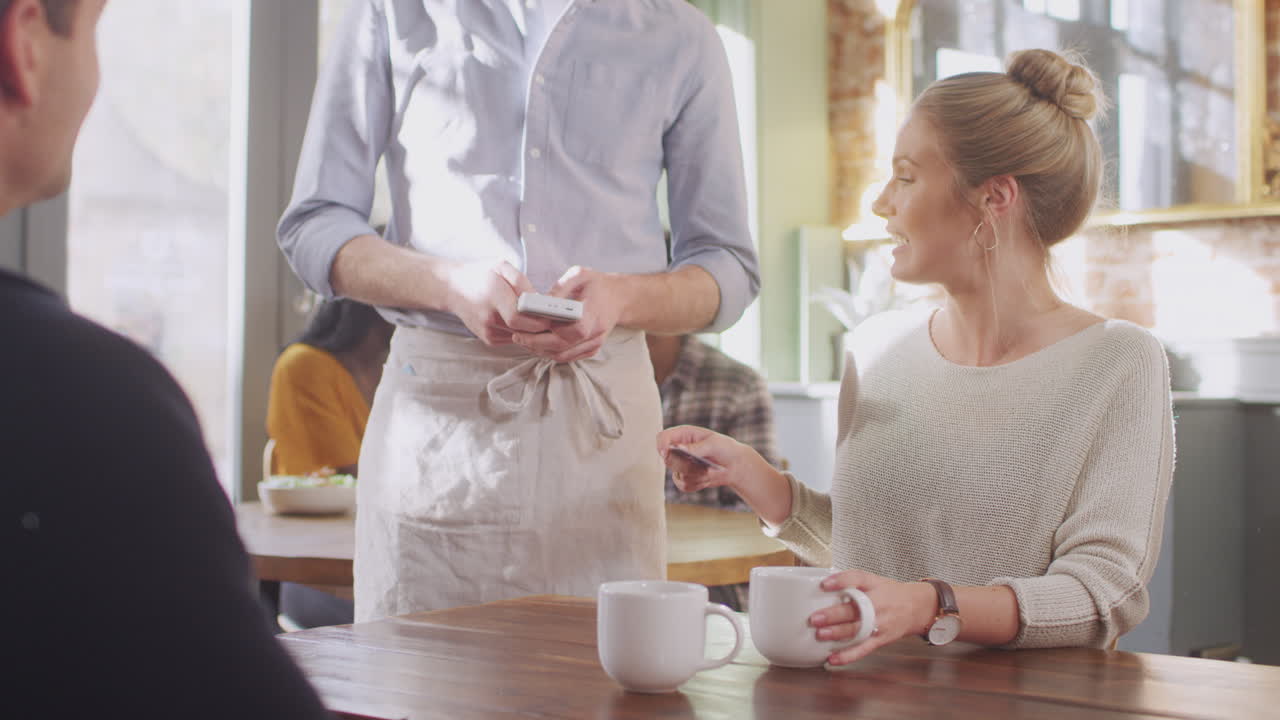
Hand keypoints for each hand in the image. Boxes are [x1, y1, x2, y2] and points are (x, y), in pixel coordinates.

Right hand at [445, 260, 551, 344]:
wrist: (451, 288)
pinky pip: (513, 338)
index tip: (554, 312)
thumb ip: (521, 282)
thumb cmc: (480, 274)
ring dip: (533, 329)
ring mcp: (487, 332)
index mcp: (492, 296)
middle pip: (524, 330)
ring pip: (521, 336)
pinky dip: (522, 331)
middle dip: (542, 325)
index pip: (519, 317)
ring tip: (540, 316)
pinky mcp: (488, 340)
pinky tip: (523, 320)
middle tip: (555, 316)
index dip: (538, 317)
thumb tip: (539, 299)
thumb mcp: (500, 266)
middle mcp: (488, 318)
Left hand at [510, 266, 626, 362]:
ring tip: (523, 340)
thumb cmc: (596, 284)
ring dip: (540, 350)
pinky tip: (537, 344)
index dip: (549, 332)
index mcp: (594, 313)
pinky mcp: (590, 350)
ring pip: (562, 355)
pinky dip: (549, 353)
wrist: (618, 298)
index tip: (530, 327)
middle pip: (562, 347)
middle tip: (517, 336)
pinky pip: (567, 357)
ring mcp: (594, 344)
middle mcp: (595, 332)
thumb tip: (542, 301)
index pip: (573, 330)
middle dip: (536, 344)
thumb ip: (561, 287)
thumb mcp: (579, 275)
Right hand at [656, 425, 767, 493]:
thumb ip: (696, 447)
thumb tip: (679, 448)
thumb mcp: (713, 444)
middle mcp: (679, 450)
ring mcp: (681, 464)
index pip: (663, 438)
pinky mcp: (684, 478)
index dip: (661, 444)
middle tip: (700, 464)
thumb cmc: (725, 448)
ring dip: (695, 475)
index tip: (665, 452)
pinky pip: (683, 485)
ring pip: (677, 474)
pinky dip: (696, 483)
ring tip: (708, 470)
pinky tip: (707, 478)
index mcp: (683, 435)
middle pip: (668, 459)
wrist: (735, 465)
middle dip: (684, 464)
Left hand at [808, 569, 936, 665]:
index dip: (841, 581)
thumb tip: (823, 584)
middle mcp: (877, 604)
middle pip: (855, 609)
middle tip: (815, 618)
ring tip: (821, 635)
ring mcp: (879, 623)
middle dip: (834, 615)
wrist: (918, 608)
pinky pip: (864, 649)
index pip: (858, 579)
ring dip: (838, 634)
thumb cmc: (892, 593)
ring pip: (858, 630)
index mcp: (874, 586)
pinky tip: (833, 659)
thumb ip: (852, 581)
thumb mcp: (874, 580)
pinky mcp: (881, 639)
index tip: (824, 584)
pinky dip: (848, 656)